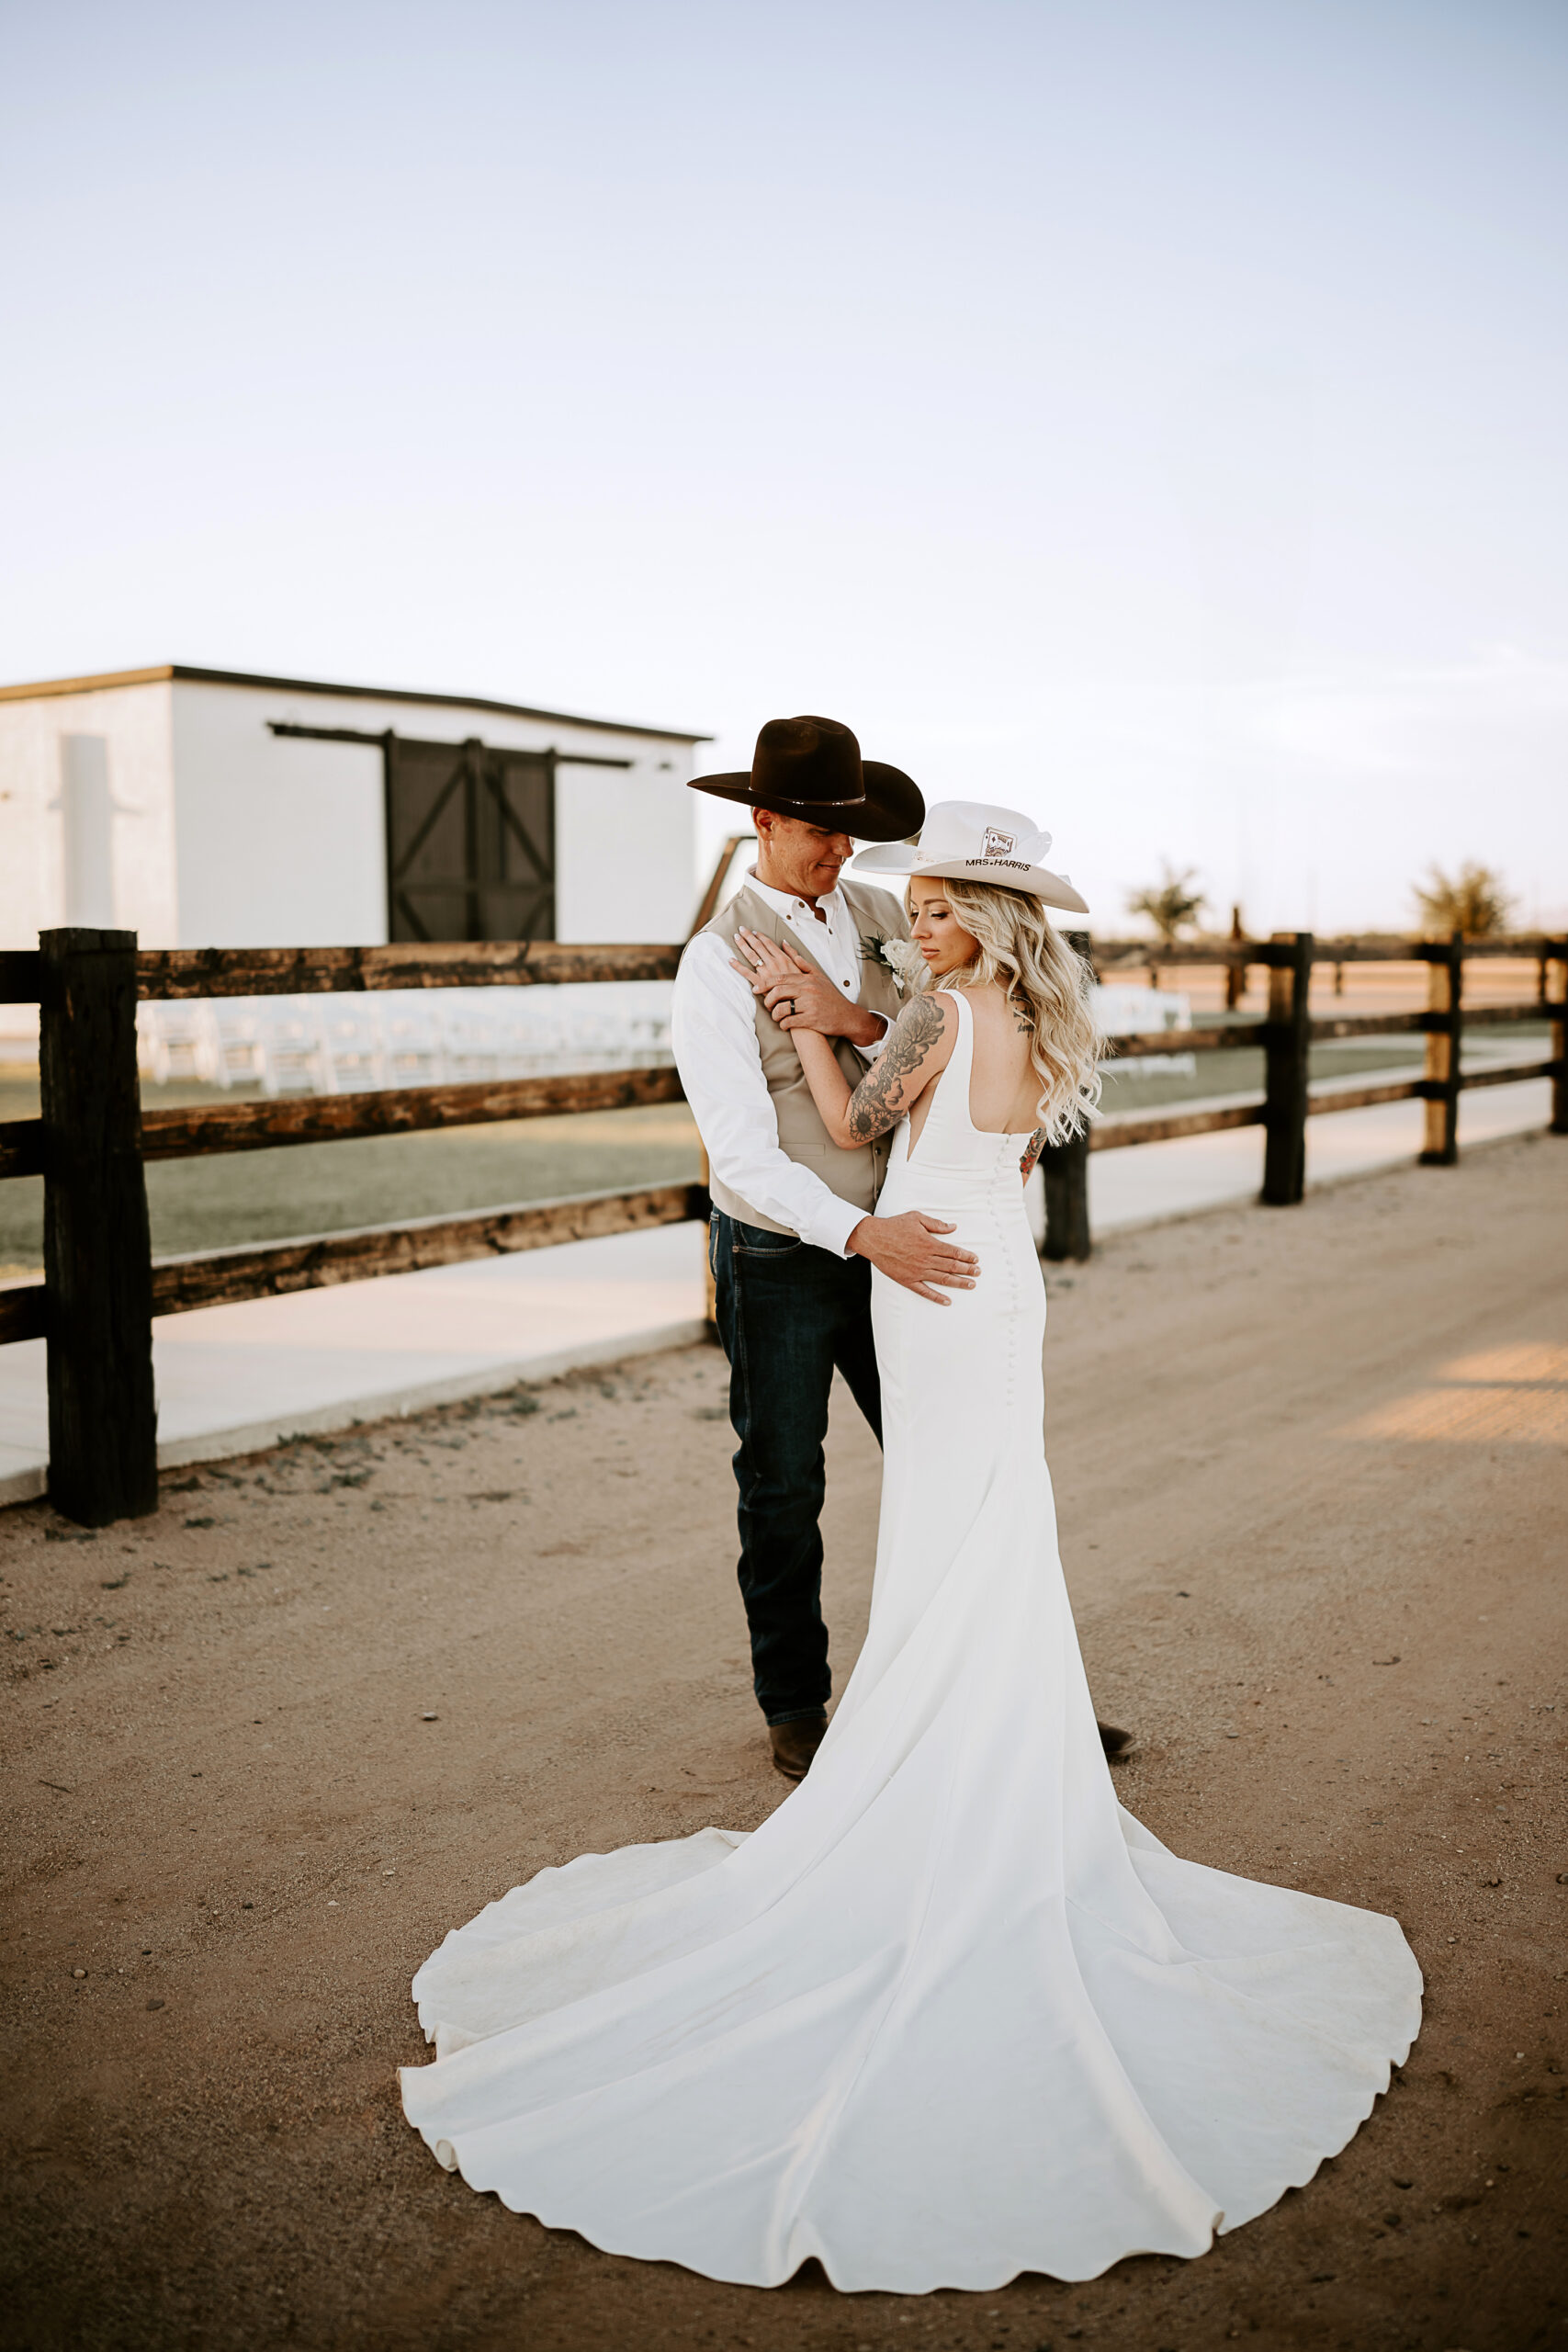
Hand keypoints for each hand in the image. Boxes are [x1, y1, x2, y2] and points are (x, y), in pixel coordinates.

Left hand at [731, 930, 883, 1049]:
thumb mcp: (818, 976)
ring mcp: (810, 1005)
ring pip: (782, 1008)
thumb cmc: (830, 997)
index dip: (765, 983)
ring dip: (775, 1015)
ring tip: (776, 1017)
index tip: (756, 988)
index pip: (780, 978)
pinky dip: (784, 1025)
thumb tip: (784, 945)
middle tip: (766, 1005)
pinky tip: (784, 1025)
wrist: (847, 1016)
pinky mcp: (812, 1019)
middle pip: (778, 991)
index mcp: (807, 979)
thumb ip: (801, 962)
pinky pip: (790, 1022)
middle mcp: (808, 990)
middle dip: (767, 1000)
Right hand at [846, 1211, 979, 1304]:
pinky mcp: (907, 1280)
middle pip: (952, 1266)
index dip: (967, 1256)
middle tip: (978, 1273)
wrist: (873, 1238)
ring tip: (971, 1285)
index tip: (975, 1259)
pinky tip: (947, 1301)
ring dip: (958, 1282)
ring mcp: (917, 1271)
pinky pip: (925, 1291)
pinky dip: (936, 1297)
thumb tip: (953, 1227)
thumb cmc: (894, 1226)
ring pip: (943, 1279)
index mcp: (929, 1244)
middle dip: (967, 1270)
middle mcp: (926, 1259)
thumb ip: (936, 1224)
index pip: (954, 1252)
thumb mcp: (916, 1218)